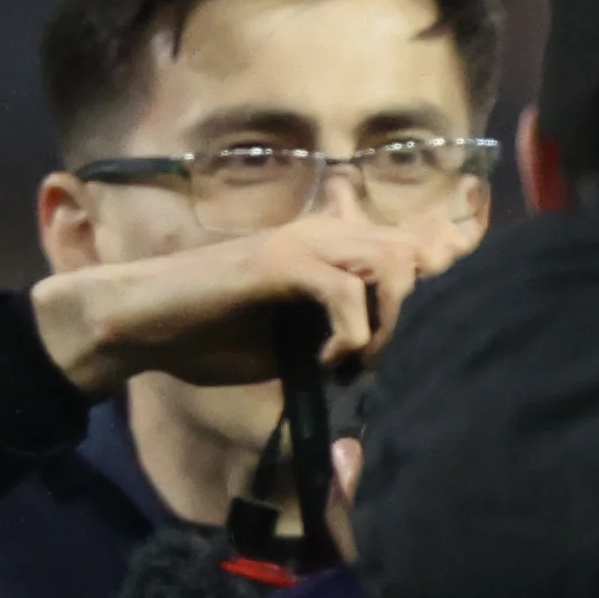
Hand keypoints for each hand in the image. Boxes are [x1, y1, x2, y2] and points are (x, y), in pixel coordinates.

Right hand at [29, 213, 472, 396]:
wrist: (138, 324)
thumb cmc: (212, 336)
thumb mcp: (295, 339)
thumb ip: (345, 336)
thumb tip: (396, 364)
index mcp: (337, 246)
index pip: (421, 241)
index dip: (454, 265)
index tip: (460, 313)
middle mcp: (329, 233)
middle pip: (421, 253)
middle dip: (424, 311)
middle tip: (388, 359)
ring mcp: (304, 243)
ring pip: (393, 264)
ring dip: (390, 323)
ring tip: (359, 359)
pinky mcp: (278, 262)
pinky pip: (344, 289)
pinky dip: (350, 333)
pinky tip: (328, 360)